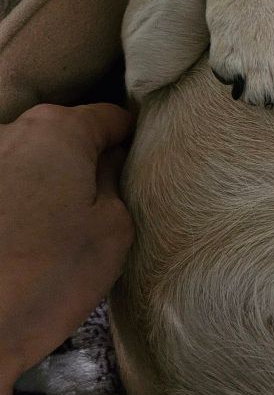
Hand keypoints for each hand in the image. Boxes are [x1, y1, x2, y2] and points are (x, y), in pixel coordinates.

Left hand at [0, 103, 132, 394]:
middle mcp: (11, 130)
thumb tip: (109, 163)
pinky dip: (15, 202)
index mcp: (58, 130)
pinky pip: (5, 186)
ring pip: (29, 160)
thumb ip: (117, 181)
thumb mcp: (114, 229)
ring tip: (55, 230)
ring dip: (46, 183)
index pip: (110, 117)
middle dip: (84, 161)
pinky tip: (19, 240)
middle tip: (101, 205)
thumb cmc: (50, 277)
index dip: (131, 140)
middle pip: (64, 134)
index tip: (140, 166)